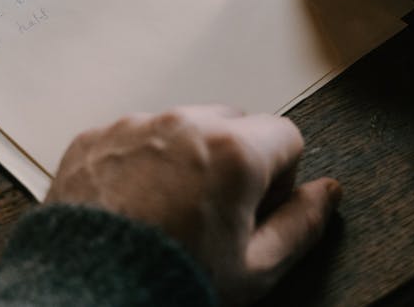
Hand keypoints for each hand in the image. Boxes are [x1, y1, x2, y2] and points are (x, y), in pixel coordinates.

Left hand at [46, 105, 340, 305]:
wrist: (86, 295)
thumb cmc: (169, 282)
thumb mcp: (255, 270)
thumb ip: (302, 225)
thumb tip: (327, 194)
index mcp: (233, 151)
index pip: (286, 135)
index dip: (280, 178)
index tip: (255, 210)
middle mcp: (184, 124)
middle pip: (234, 123)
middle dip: (234, 159)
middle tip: (214, 214)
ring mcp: (134, 127)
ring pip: (182, 126)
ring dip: (187, 157)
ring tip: (169, 213)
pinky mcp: (94, 138)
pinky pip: (135, 136)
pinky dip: (140, 162)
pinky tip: (134, 207)